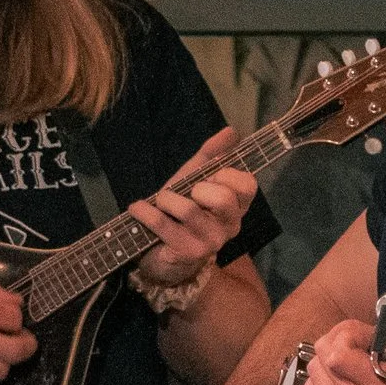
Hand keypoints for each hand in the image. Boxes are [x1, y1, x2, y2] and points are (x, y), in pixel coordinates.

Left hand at [133, 127, 256, 290]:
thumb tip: (232, 131)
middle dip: (196, 188)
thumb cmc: (180, 210)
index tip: (208, 177)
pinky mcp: (188, 253)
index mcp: (238, 206)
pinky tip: (137, 209)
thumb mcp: (194, 178)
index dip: (225, 174)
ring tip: (159, 202)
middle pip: (223, 198)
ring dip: (165, 199)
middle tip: (186, 194)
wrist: (160, 250)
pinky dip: (145, 212)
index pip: (248, 185)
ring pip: (189, 210)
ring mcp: (211, 242)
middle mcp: (230, 226)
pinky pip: (164, 224)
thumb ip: (212, 155)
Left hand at [302, 318, 385, 384]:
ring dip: (327, 362)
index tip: (370, 335)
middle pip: (318, 359)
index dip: (349, 332)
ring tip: (350, 362)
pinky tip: (347, 383)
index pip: (336, 351)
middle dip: (337, 341)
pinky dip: (326, 383)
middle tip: (359, 343)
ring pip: (312, 378)